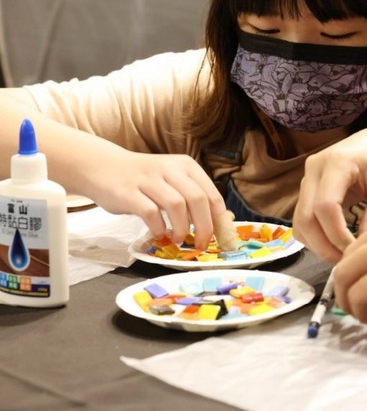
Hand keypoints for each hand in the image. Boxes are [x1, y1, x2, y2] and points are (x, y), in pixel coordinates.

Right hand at [78, 151, 226, 248]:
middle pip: (198, 199)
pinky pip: (150, 212)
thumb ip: (190, 195)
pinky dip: (159, 227)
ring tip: (179, 239)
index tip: (220, 238)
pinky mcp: (128, 192)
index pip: (211, 194)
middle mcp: (170, 169)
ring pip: (177, 205)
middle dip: (204, 227)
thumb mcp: (172, 180)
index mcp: (186, 166)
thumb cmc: (144, 179)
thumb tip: (214, 224)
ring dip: (182, 228)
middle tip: (202, 244)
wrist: (102, 167)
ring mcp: (148, 179)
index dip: (218, 219)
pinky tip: (159, 234)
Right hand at [293, 124, 366, 261]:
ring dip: (316, 244)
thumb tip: (362, 248)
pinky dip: (313, 236)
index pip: (325, 206)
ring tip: (342, 256)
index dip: (337, 234)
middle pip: (306, 217)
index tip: (355, 250)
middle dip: (324, 245)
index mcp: (337, 162)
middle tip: (346, 261)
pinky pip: (301, 218)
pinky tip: (334, 244)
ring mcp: (307, 177)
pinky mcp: (307, 187)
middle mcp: (314, 168)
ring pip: (299, 221)